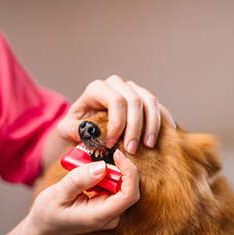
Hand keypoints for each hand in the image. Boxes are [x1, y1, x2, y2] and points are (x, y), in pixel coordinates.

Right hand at [28, 150, 139, 234]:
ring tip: (84, 170)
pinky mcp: (108, 206)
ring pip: (121, 185)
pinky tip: (87, 177)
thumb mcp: (58, 193)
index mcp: (100, 216)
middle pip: (128, 187)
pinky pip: (114, 187)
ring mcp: (110, 212)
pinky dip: (103, 176)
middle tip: (92, 160)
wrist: (45, 226)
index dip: (129, 172)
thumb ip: (80, 179)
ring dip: (106, 172)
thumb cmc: (48, 212)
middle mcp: (110, 216)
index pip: (129, 195)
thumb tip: (102, 166)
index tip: (117, 154)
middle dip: (114, 168)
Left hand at [56, 75, 174, 153]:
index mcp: (97, 89)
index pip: (116, 100)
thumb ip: (71, 129)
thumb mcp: (66, 130)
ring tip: (148, 146)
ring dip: (152, 125)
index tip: (112, 143)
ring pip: (150, 101)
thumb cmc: (75, 127)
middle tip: (131, 150)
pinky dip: (164, 120)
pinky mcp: (143, 99)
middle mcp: (116, 84)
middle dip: (135, 127)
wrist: (84, 126)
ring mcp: (132, 89)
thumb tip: (83, 130)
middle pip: (134, 101)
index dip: (117, 123)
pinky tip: (167, 135)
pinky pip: (158, 106)